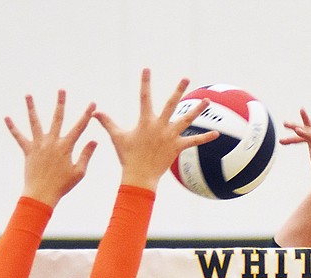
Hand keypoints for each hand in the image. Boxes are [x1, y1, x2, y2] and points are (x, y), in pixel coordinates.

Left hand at [6, 90, 96, 207]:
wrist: (42, 193)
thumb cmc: (62, 185)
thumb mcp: (79, 172)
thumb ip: (86, 155)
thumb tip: (94, 141)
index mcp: (66, 147)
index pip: (79, 127)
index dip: (86, 114)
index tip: (92, 104)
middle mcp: (52, 142)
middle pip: (57, 118)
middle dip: (60, 103)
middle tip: (61, 90)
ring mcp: (39, 145)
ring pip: (35, 122)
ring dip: (31, 108)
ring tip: (28, 95)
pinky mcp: (28, 151)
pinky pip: (19, 137)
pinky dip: (12, 128)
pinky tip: (7, 118)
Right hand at [94, 68, 217, 191]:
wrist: (139, 176)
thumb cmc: (128, 156)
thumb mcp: (117, 137)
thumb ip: (107, 123)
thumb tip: (93, 112)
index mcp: (145, 121)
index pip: (144, 97)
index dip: (145, 82)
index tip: (147, 69)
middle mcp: (159, 126)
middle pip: (170, 104)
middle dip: (178, 90)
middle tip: (186, 78)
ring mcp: (170, 136)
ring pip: (186, 120)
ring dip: (197, 110)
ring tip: (206, 100)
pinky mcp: (177, 147)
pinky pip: (194, 141)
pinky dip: (205, 138)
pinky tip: (216, 134)